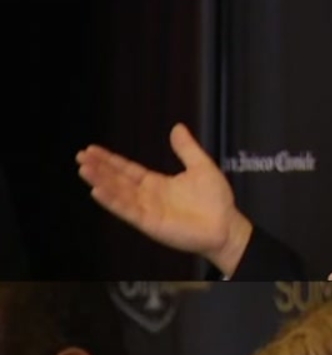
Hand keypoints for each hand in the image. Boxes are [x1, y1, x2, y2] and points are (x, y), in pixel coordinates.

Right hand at [77, 124, 253, 275]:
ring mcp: (147, 210)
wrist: (228, 226)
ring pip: (118, 194)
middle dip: (99, 168)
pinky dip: (112, 201)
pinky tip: (98, 191)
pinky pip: (128, 210)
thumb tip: (177, 127)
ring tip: (84, 169)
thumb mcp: (201, 167)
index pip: (127, 169)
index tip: (92, 149)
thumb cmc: (216, 201)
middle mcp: (148, 196)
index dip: (110, 160)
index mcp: (156, 183)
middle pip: (117, 180)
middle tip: (80, 156)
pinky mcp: (150, 223)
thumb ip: (186, 149)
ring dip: (101, 182)